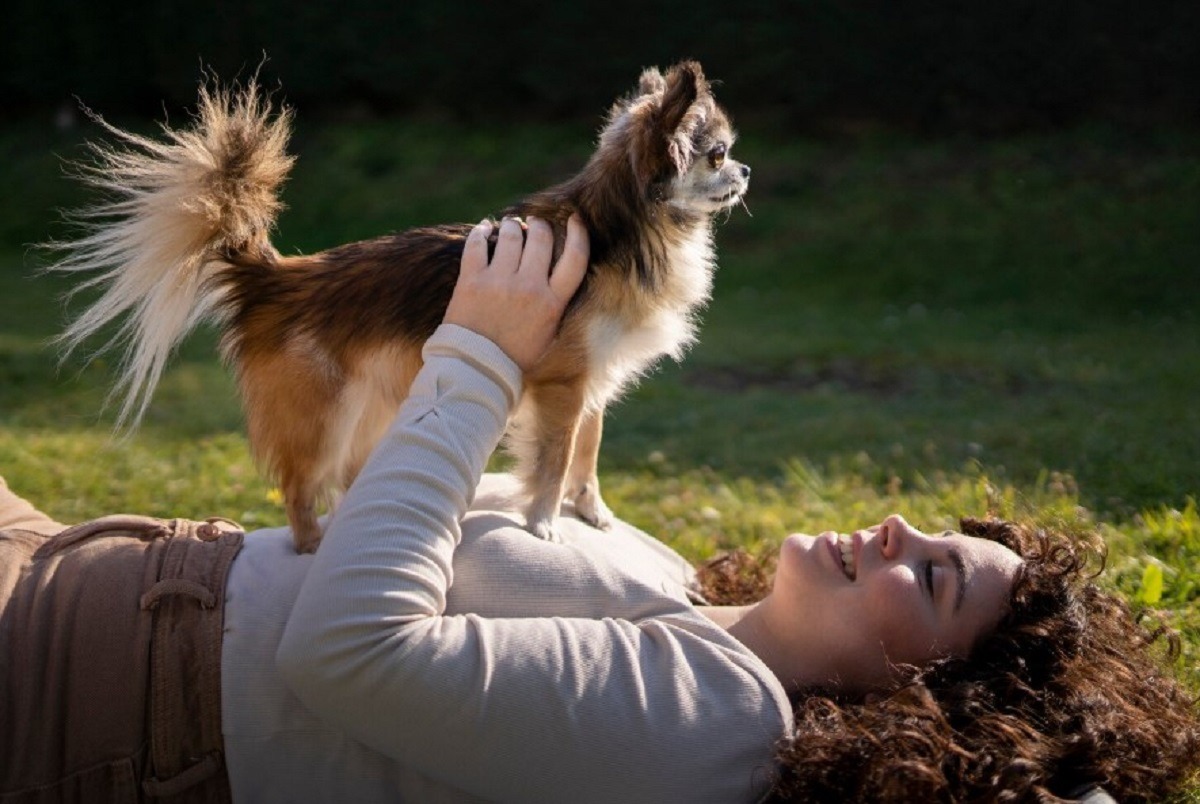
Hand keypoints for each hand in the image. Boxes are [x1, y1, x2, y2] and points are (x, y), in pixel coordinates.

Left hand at [444, 215, 588, 371]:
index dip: (579, 234)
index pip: (575, 258)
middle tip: (535, 224)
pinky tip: (485, 229)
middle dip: (540, 226)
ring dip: (512, 226)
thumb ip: (556, 307)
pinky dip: (481, 231)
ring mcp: (499, 281)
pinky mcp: (472, 280)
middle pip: (542, 238)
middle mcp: (529, 287)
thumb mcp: (548, 335)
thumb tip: (561, 278)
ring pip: (511, 235)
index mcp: (552, 303)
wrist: (476, 370)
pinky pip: (477, 243)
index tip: (576, 220)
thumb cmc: (515, 357)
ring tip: (511, 226)